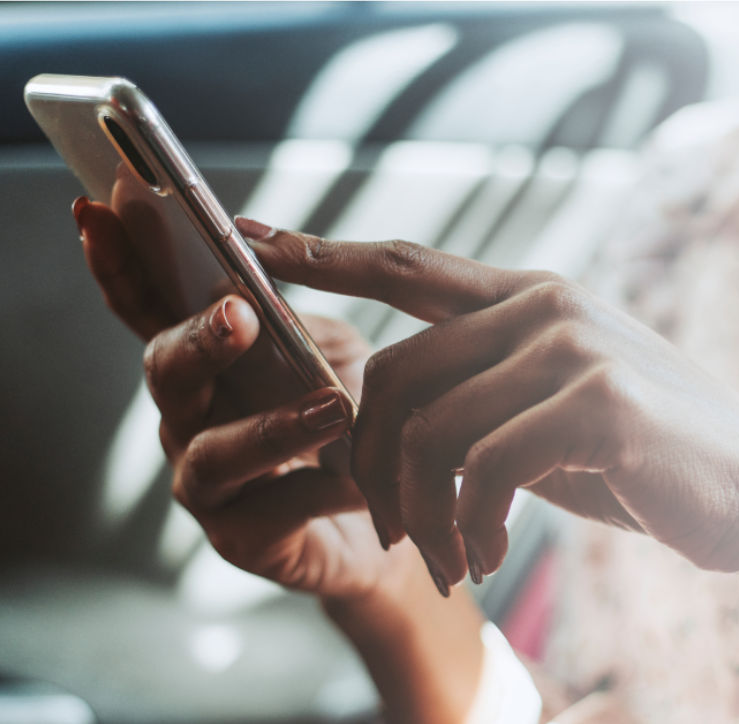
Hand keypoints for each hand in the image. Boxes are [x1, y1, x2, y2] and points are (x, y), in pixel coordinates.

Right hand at [74, 198, 407, 600]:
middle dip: (197, 341)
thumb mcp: (330, 350)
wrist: (394, 504)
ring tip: (332, 408)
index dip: (119, 266)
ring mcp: (208, 483)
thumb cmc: (351, 417)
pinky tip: (355, 482)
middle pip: (166, 373)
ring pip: (212, 453)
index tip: (98, 214)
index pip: (149, 309)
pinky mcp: (242, 538)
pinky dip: (317, 490)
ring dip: (269, 427)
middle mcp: (191, 418)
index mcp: (207, 362)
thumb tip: (258, 265)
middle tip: (239, 315)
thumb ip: (293, 317)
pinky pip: (268, 513)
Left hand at [240, 222, 738, 723]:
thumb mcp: (553, 417)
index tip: (254, 244)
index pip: (406, 264)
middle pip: (394, 373)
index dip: (324, 252)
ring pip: (429, 428)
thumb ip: (485, 395)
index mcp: (533, 298)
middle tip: (391, 532)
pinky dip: (469, 526)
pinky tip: (489, 556)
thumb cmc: (647, 463)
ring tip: (449, 559)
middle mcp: (549, 305)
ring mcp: (575, 347)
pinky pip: (482, 468)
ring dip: (421, 514)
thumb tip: (396, 418)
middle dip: (370, 465)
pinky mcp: (599, 403)